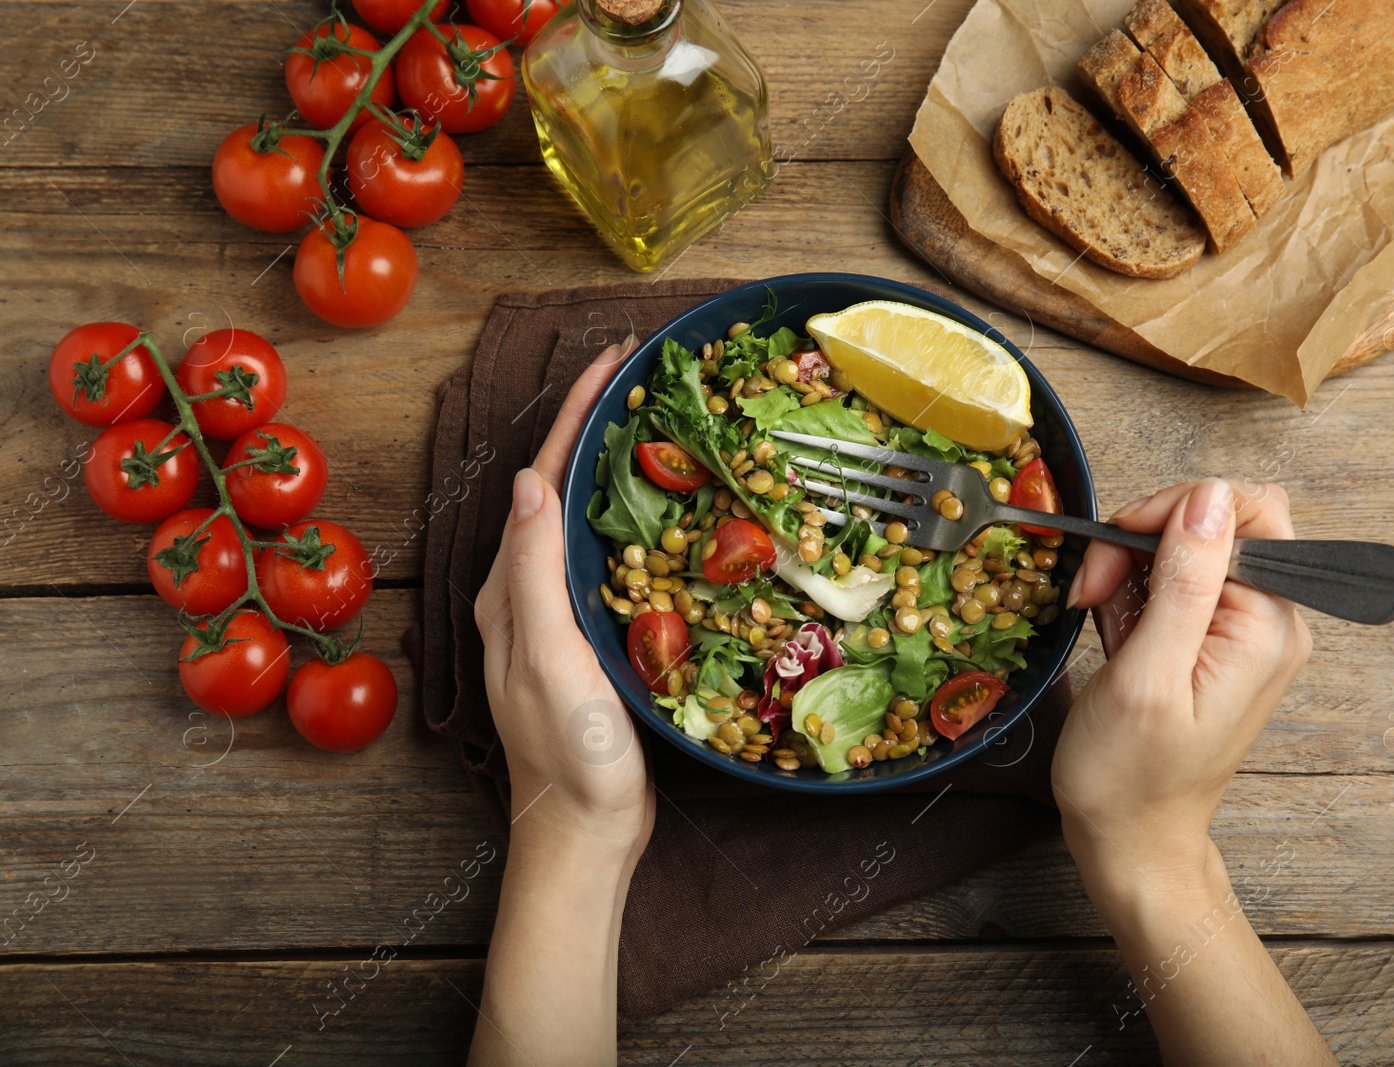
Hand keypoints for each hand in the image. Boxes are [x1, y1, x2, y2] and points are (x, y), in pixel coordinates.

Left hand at [473, 337, 652, 858]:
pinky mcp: (595, 640)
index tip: (613, 360)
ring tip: (668, 427)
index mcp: (510, 588)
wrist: (584, 832)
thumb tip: (528, 478)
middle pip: (564, 490)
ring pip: (592, 523)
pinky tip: (679, 518)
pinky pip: (616, 562)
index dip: (576, 414)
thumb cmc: (568, 752)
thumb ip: (534, 570)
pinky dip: (644, 524)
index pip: (542, 479)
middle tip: (649, 381)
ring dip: (622, 470)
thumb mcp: (547, 655)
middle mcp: (529, 593)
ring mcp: (562, 618)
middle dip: (600, 428)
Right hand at [1051, 479, 1312, 883]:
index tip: (1121, 543)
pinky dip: (1132, 593)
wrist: (1131, 842)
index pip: (1247, 508)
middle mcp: (1268, 622)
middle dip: (1142, 538)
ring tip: (1097, 613)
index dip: (1177, 509)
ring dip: (1129, 566)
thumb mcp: (1146, 676)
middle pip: (1214, 522)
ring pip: (1186, 548)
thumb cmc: (1132, 779)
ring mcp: (1241, 632)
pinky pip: (1174, 583)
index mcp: (1268, 627)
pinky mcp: (1212, 642)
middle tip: (1095, 586)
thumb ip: (1183, 582)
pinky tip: (1111, 630)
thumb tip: (1209, 498)